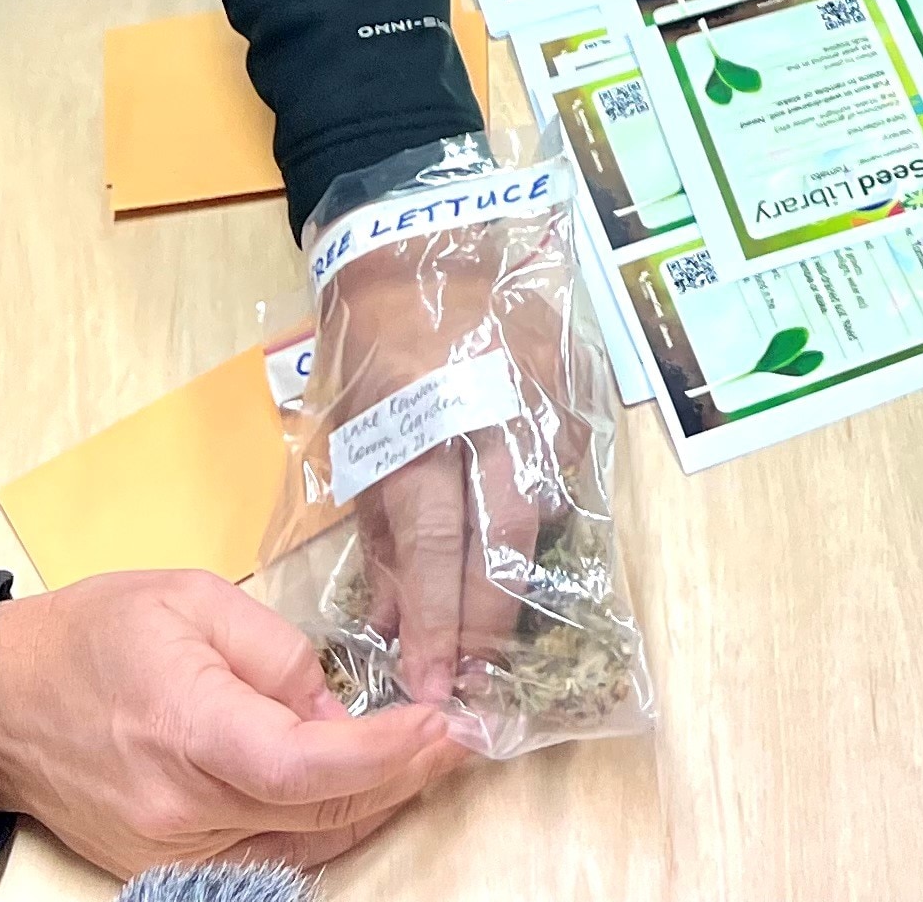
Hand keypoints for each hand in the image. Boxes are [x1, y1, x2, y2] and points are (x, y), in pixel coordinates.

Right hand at [0, 571, 463, 878]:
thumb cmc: (96, 635)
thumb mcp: (196, 602)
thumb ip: (281, 656)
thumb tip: (341, 711)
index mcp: (187, 729)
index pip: (306, 765)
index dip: (387, 754)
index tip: (445, 725)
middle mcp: (180, 809)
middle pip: (318, 810)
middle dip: (403, 775)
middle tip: (460, 737)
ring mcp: (170, 848)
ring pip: (302, 841)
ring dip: (375, 804)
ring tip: (429, 759)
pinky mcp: (165, 864)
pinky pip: (267, 856)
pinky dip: (323, 826)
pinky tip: (364, 791)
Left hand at [320, 242, 540, 706]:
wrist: (416, 236)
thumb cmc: (366, 341)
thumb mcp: (351, 435)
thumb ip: (379, 530)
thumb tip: (397, 619)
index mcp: (421, 426)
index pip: (436, 547)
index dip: (437, 624)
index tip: (433, 685)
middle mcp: (491, 416)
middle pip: (505, 540)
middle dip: (491, 619)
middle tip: (475, 676)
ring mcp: (541, 398)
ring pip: (548, 507)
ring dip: (520, 569)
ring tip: (495, 619)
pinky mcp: (572, 384)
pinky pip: (568, 469)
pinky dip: (545, 510)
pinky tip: (522, 537)